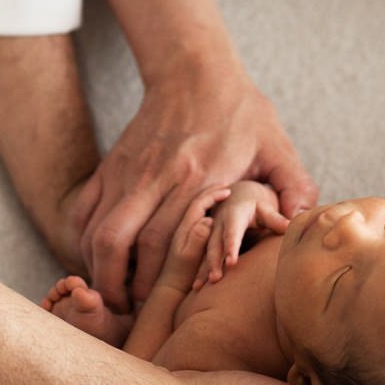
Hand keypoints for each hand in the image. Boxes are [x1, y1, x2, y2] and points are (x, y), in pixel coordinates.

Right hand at [76, 53, 317, 309]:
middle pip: (119, 243)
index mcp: (197, 178)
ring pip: (95, 231)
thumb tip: (300, 228)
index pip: (164, 240)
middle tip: (130, 315)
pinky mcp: (111, 165)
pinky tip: (99, 261)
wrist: (195, 70)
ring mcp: (127, 171)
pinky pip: (83, 212)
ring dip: (98, 270)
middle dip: (119, 288)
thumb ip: (295, 187)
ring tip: (113, 295)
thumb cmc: (240, 112)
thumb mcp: (277, 146)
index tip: (163, 308)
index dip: (158, 282)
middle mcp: (155, 176)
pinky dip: (83, 242)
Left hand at [155, 184, 231, 294]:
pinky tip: (217, 214)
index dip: (213, 195)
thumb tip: (208, 219)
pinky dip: (209, 212)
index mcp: (185, 228)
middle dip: (212, 193)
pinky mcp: (188, 240)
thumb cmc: (181, 275)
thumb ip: (197, 238)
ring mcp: (185, 233)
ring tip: (224, 196)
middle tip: (228, 187)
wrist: (170, 289)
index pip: (199, 203)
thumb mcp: (190, 257)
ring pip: (198, 211)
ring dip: (210, 201)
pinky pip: (199, 220)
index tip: (228, 191)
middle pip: (197, 203)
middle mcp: (184, 227)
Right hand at [193, 180, 288, 289]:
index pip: (232, 232)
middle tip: (215, 278)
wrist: (237, 198)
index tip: (231, 263)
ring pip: (206, 252)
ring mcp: (212, 233)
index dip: (231, 247)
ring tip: (200, 286)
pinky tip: (196, 287)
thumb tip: (291, 225)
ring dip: (203, 268)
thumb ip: (276, 219)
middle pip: (215, 244)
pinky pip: (202, 257)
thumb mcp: (265, 209)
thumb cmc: (256, 207)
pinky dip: (199, 271)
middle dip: (214, 261)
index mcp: (234, 215)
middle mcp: (219, 224)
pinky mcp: (209, 242)